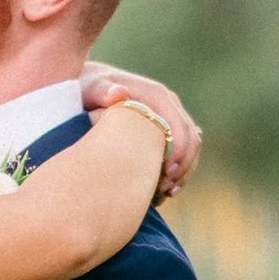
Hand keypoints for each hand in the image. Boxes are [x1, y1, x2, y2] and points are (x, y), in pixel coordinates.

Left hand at [81, 63, 199, 201]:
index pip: (180, 126)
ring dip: (183, 171)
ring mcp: (169, 116)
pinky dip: (179, 170)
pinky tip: (165, 190)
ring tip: (167, 193)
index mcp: (157, 95)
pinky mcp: (165, 128)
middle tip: (166, 190)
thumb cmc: (87, 88)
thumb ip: (103, 91)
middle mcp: (168, 104)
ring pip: (191, 146)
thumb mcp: (92, 89)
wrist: (87, 86)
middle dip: (183, 166)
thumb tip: (118, 93)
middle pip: (191, 138)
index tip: (165, 174)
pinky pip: (183, 150)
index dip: (178, 151)